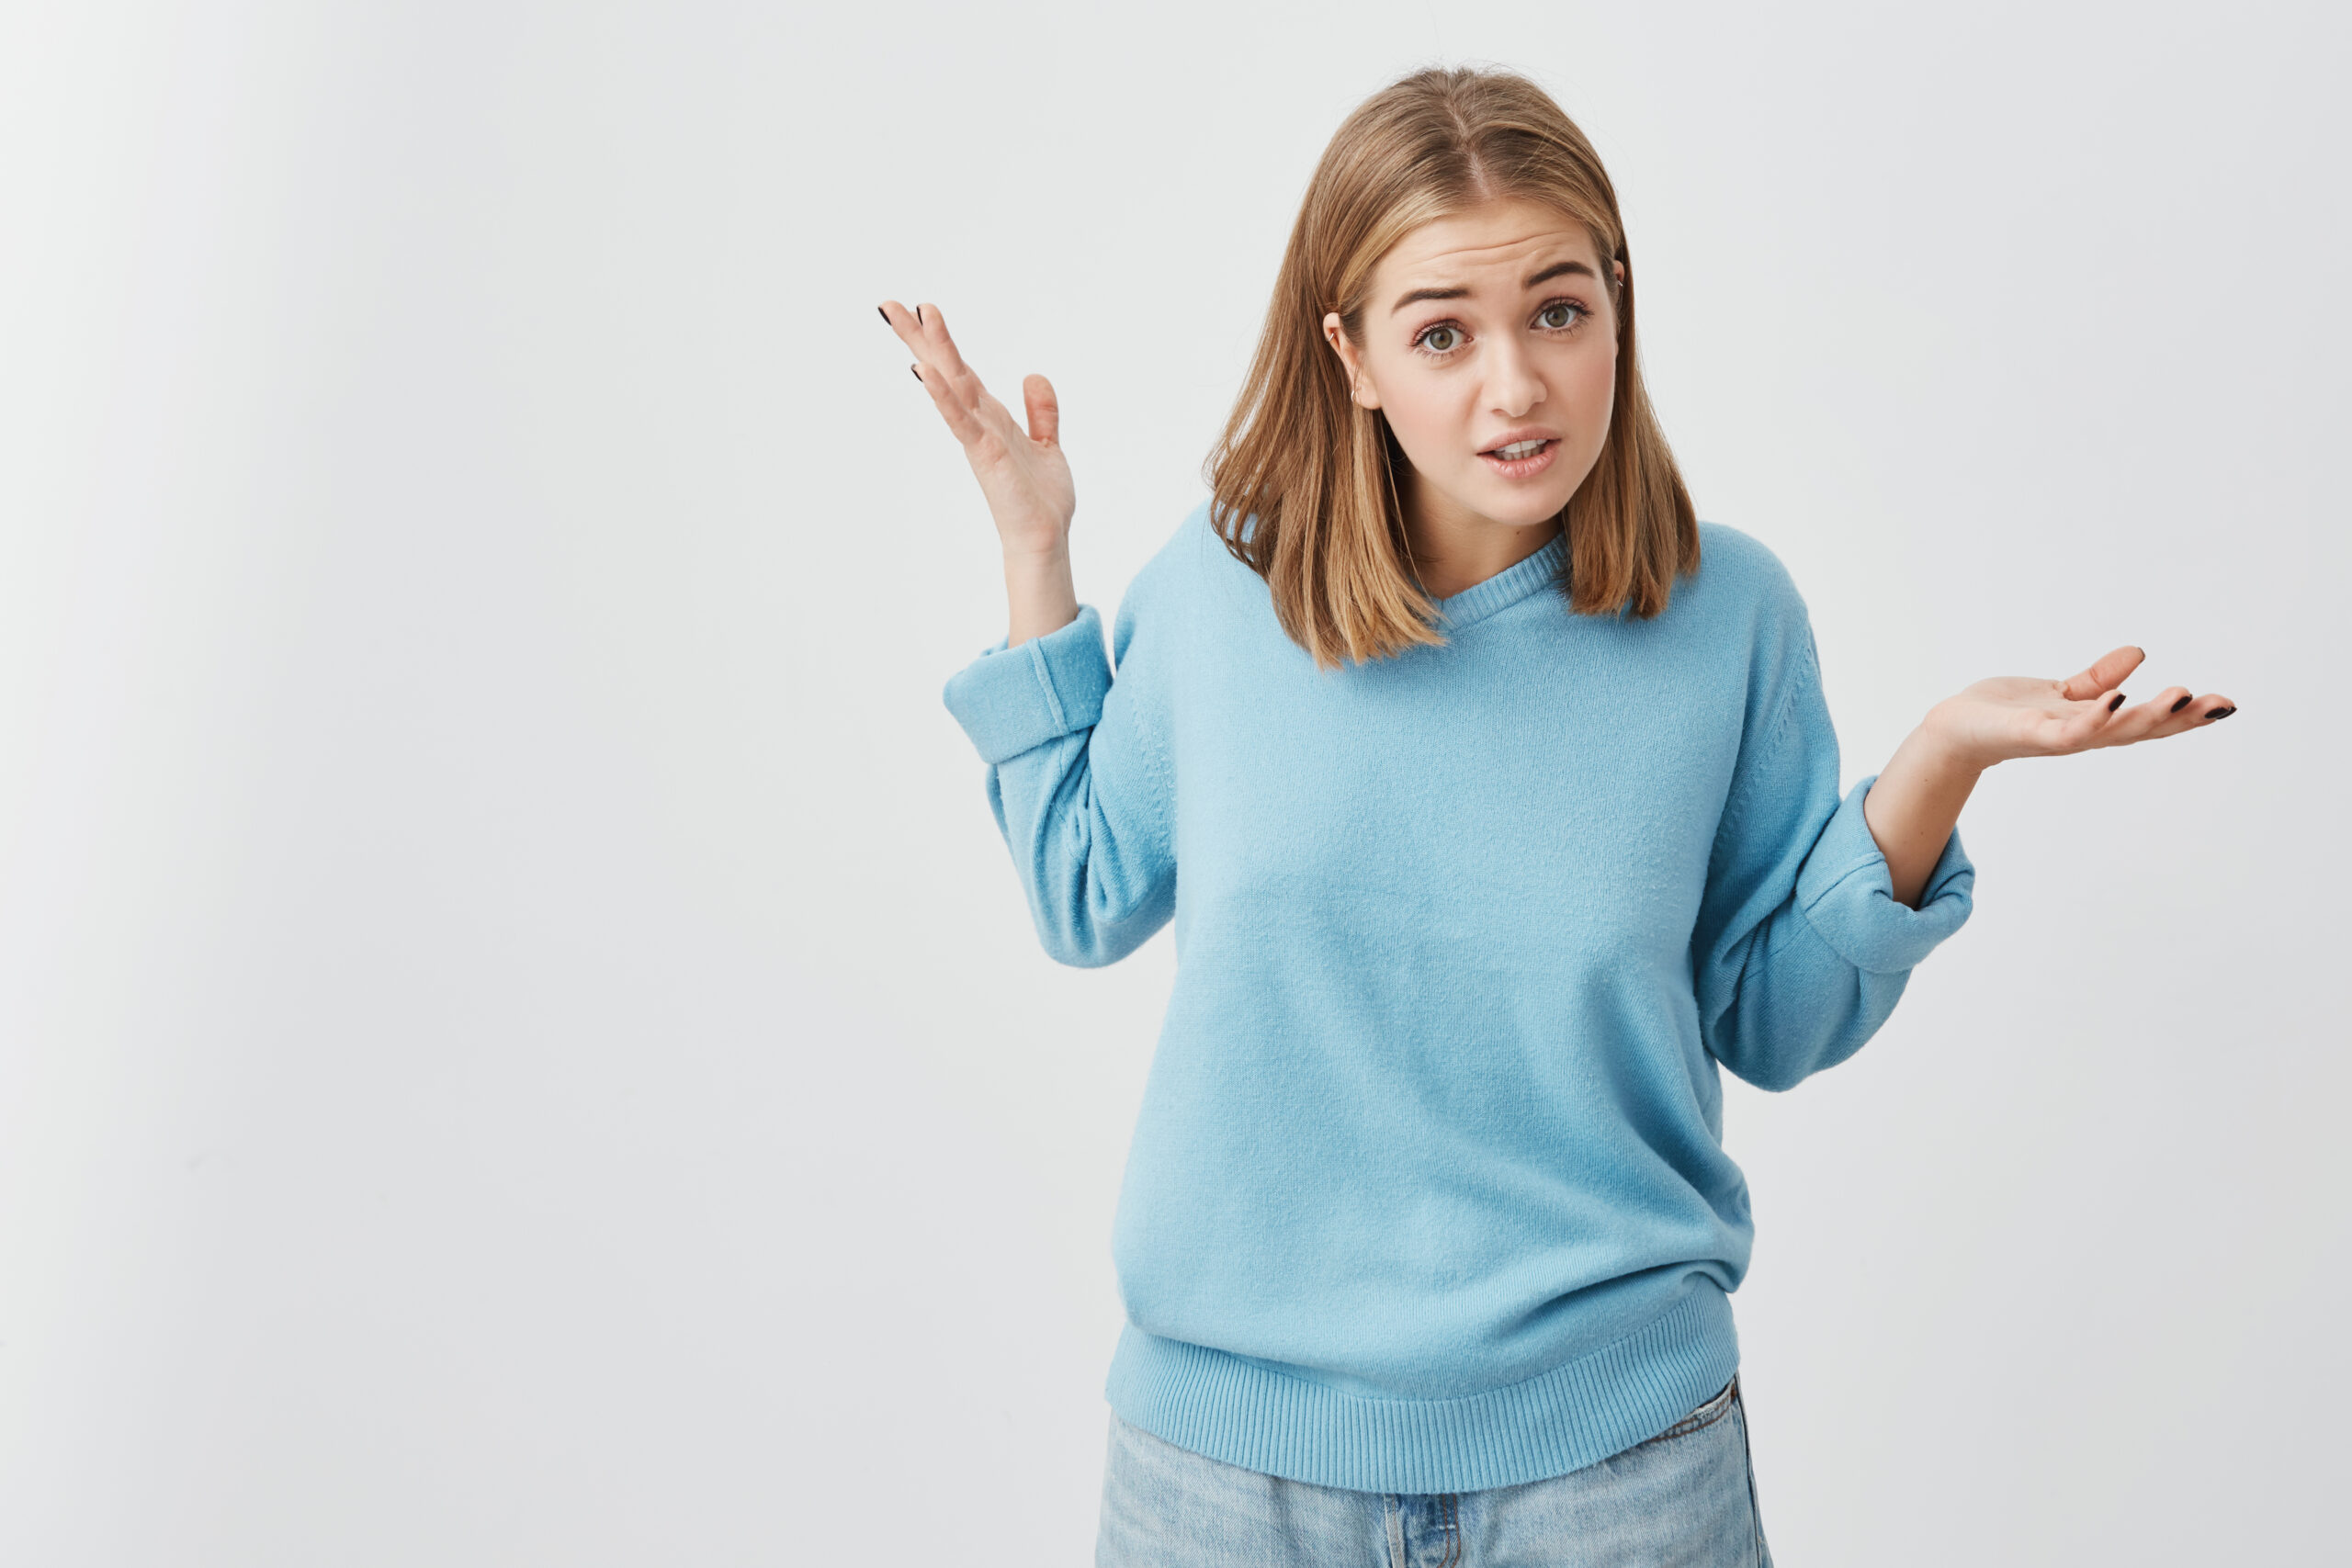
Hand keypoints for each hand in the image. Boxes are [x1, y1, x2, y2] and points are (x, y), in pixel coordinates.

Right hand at [878, 300, 1072, 559]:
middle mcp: (978, 421)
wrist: (1044, 537)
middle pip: (945, 369)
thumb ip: (1041, 411)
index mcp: (991, 416)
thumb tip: (1033, 374)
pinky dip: (945, 396)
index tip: (919, 309)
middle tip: (889, 304)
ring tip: (911, 317)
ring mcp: (978, 436)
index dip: (940, 341)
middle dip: (919, 336)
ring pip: (951, 384)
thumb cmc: (1041, 499)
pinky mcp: (985, 454)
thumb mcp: (1047, 444)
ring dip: (932, 350)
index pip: (960, 370)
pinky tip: (928, 372)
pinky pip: (961, 419)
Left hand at [1925, 645, 2238, 769]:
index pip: (2149, 721)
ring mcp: (2059, 736)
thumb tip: (2139, 654)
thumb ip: (2098, 680)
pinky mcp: (2030, 733)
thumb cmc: (2006, 713)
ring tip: (2181, 695)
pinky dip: (2093, 717)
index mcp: (2096, 723)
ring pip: (2113, 730)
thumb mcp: (2062, 692)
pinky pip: (2068, 730)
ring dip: (2147, 716)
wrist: (1955, 729)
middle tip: (2221, 704)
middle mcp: (2084, 735)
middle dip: (2182, 718)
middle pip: (2141, 729)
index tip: (2226, 705)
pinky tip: (2114, 700)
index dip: (2187, 716)